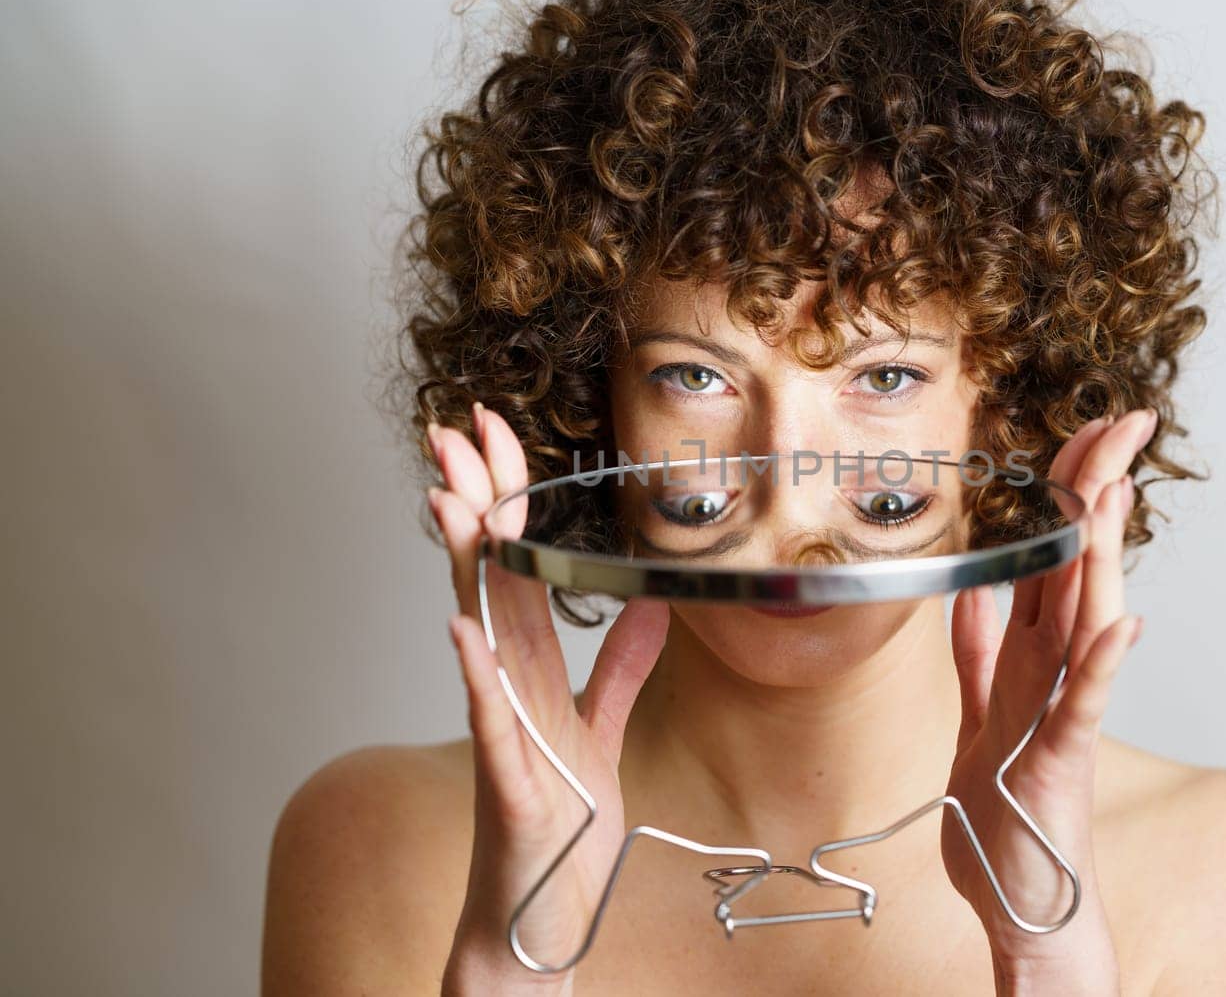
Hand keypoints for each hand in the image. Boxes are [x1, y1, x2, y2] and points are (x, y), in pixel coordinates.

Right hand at [427, 403, 670, 993]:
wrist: (541, 918)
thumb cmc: (563, 831)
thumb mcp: (602, 732)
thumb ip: (620, 666)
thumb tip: (652, 603)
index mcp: (531, 672)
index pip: (517, 565)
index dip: (509, 496)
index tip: (501, 434)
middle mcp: (508, 688)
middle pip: (487, 576)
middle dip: (474, 500)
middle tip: (454, 429)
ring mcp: (502, 730)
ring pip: (478, 631)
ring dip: (464, 565)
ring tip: (450, 499)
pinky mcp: (511, 781)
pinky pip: (492, 719)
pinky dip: (478, 675)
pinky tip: (462, 629)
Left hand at [942, 408, 1155, 995]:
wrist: (1019, 902)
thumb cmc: (1004, 815)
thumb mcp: (978, 717)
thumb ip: (980, 653)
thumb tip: (975, 589)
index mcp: (1030, 658)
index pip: (1051, 554)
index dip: (1065, 490)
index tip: (1088, 431)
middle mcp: (1056, 675)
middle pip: (1079, 567)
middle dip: (1096, 493)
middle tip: (1126, 424)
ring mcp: (1062, 715)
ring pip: (1084, 620)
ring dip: (1101, 556)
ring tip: (1115, 493)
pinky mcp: (1059, 762)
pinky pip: (1083, 706)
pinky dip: (1102, 665)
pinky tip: (1122, 624)